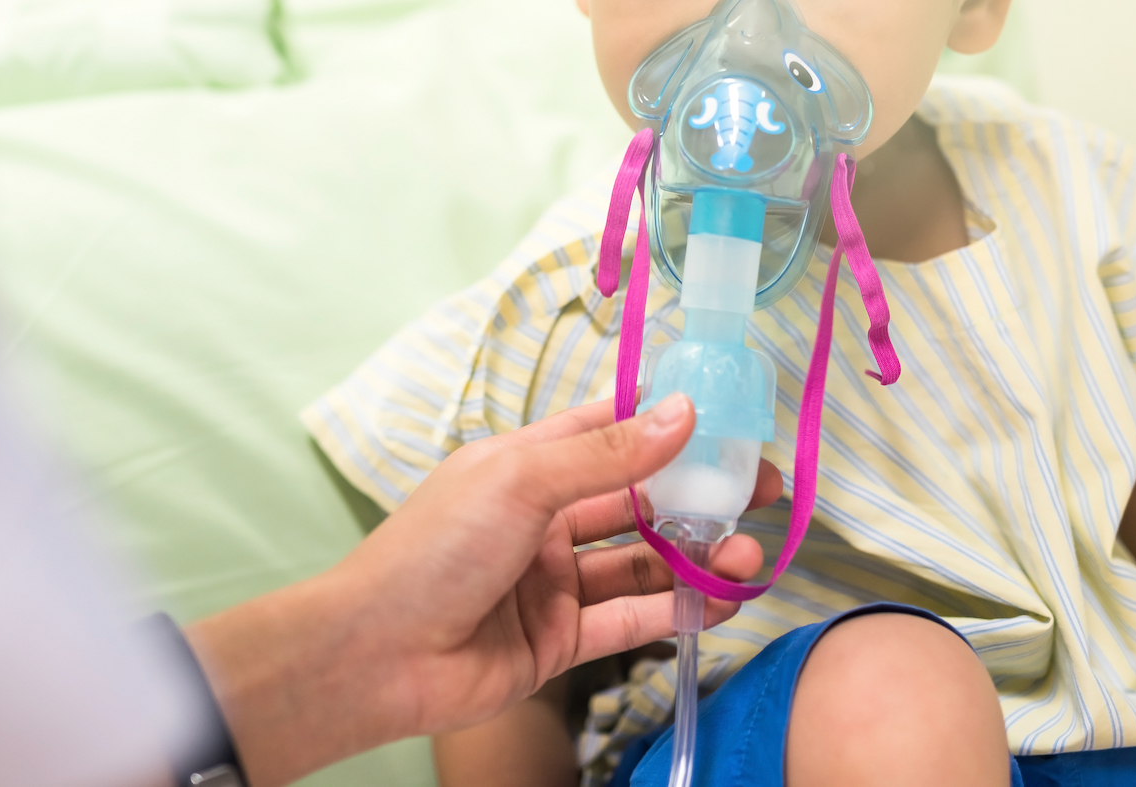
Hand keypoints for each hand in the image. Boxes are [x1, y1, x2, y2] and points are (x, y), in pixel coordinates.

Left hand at [185, 394, 779, 786]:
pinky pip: (633, 620)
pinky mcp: (562, 640)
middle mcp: (548, 519)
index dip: (669, 423)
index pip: (611, 430)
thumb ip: (608, 453)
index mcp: (530, 466)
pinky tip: (721, 601)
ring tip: (746, 556)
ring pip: (646, 563)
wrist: (374, 657)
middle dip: (702, 495)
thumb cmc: (434, 549)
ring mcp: (556, 582)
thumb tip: (684, 410)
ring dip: (699, 557)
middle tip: (762, 494)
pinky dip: (679, 611)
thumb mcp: (520, 481)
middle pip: (642, 500)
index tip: (730, 421)